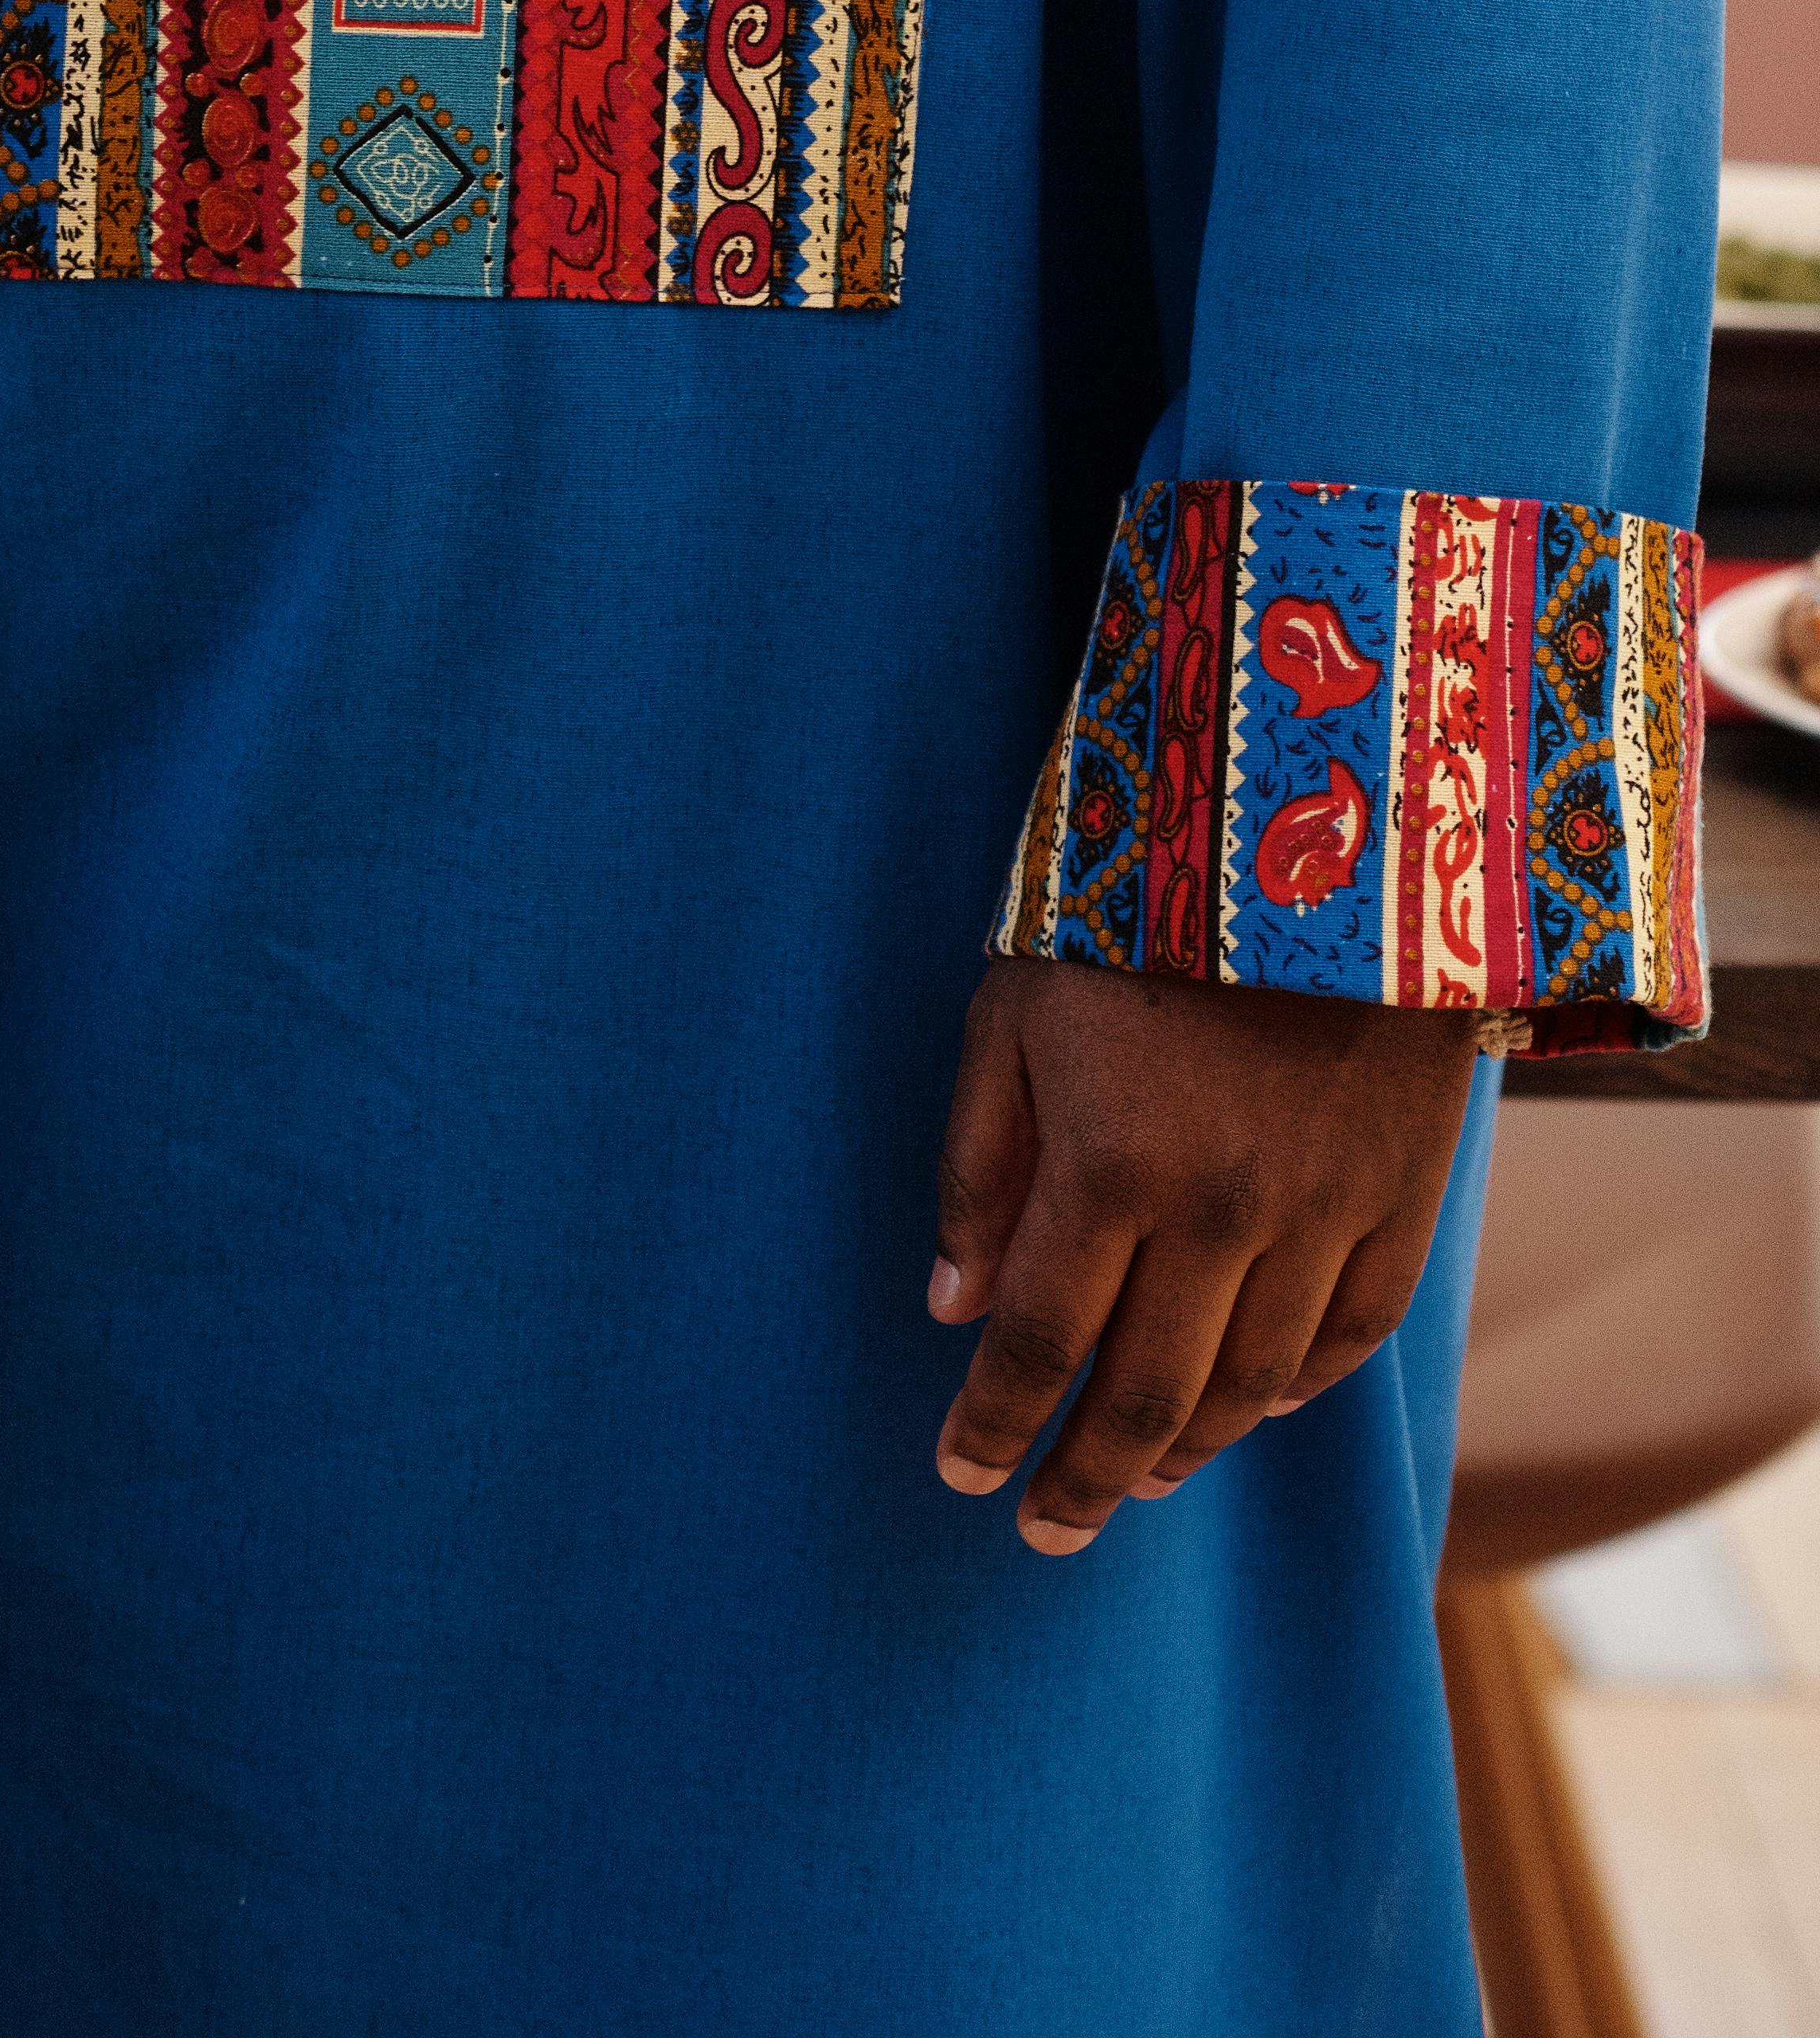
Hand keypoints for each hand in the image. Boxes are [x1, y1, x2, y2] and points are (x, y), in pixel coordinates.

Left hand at [928, 955, 1482, 1549]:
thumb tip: (951, 1306)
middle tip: (1041, 1528)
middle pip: (1147, 1396)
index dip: (994, 1422)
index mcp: (1112, 1166)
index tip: (959, 1476)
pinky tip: (1249, 1409)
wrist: (1324, 827)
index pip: (1038, 1344)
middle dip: (1083, 1478)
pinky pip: (1353, 1334)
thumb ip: (979, 1162)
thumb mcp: (1015, 1008)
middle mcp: (1223, 1214)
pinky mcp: (1403, 1195)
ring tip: (1135, 1481)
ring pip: (1251, 1386)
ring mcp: (1325, 1213)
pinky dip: (1296, 1391)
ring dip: (1185, 1449)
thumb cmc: (1134, 909)